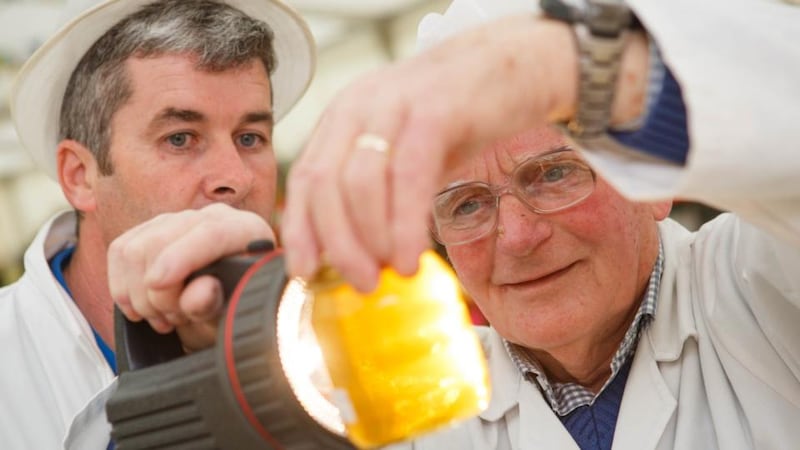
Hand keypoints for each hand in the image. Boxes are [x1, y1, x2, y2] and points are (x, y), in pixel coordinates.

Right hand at [108, 203, 274, 351]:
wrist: (223, 310)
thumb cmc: (233, 311)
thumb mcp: (230, 316)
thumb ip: (217, 304)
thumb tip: (202, 290)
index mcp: (246, 231)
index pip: (211, 232)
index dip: (181, 257)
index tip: (158, 284)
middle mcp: (213, 217)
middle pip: (160, 242)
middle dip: (158, 293)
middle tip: (175, 320)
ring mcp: (180, 220)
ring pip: (133, 250)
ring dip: (140, 296)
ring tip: (165, 317)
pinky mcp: (151, 230)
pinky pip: (119, 253)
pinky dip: (122, 288)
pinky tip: (143, 309)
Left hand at [282, 15, 578, 291]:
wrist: (519, 63)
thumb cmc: (461, 116)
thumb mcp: (406, 150)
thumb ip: (381, 191)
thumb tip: (361, 254)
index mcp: (344, 116)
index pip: (305, 179)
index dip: (301, 231)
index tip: (307, 273)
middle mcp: (358, 106)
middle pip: (324, 185)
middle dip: (338, 244)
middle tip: (361, 283)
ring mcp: (394, 105)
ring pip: (359, 183)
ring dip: (370, 239)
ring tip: (392, 271)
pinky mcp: (434, 111)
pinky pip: (408, 177)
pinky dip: (404, 224)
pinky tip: (412, 254)